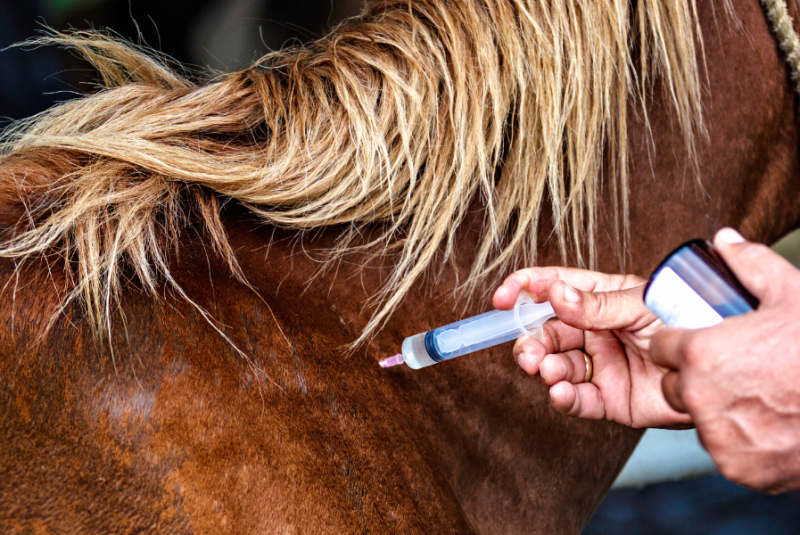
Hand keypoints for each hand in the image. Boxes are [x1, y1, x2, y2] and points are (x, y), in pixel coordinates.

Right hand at [493, 267, 691, 427]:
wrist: (719, 369)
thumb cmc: (689, 323)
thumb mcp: (641, 304)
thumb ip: (596, 304)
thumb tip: (554, 292)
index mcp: (599, 298)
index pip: (551, 287)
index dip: (523, 290)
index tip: (502, 299)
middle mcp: (594, 331)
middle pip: (547, 332)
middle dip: (531, 342)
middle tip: (529, 354)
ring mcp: (600, 365)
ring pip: (557, 366)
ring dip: (545, 369)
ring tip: (550, 372)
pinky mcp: (609, 399)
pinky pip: (577, 399)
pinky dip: (563, 398)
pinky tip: (559, 393)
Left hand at [651, 228, 799, 491]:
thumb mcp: (791, 294)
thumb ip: (750, 263)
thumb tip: (725, 239)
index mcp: (700, 353)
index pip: (663, 346)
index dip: (680, 342)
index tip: (701, 342)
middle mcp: (700, 397)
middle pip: (675, 385)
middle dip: (694, 377)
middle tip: (733, 370)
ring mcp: (719, 436)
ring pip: (699, 418)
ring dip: (716, 409)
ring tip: (753, 396)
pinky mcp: (738, 467)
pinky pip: (724, 449)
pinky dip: (741, 442)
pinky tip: (765, 424)